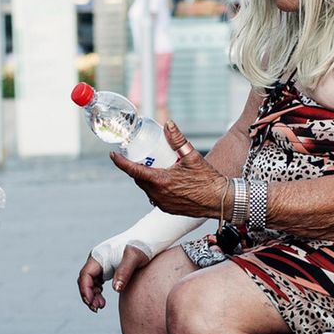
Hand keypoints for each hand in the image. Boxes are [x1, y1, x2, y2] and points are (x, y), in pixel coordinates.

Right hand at [76, 244, 151, 311]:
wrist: (149, 239)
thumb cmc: (142, 247)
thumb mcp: (134, 258)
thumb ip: (124, 272)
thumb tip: (116, 289)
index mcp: (99, 257)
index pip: (85, 275)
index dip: (86, 290)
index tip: (92, 303)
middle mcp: (97, 260)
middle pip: (85, 280)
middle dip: (88, 295)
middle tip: (97, 309)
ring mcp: (101, 264)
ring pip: (90, 283)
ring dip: (92, 296)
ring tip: (101, 306)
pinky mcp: (108, 268)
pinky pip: (97, 282)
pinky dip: (97, 293)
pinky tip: (103, 301)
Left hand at [110, 121, 225, 216]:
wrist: (220, 200)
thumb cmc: (208, 179)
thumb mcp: (192, 156)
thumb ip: (178, 139)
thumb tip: (168, 124)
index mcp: (161, 181)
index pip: (133, 171)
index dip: (121, 162)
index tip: (113, 155)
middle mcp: (158, 195)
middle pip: (139, 179)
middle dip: (135, 168)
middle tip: (139, 157)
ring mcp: (162, 204)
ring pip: (146, 189)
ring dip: (145, 179)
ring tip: (151, 167)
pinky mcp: (168, 209)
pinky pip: (154, 197)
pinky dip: (154, 188)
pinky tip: (161, 181)